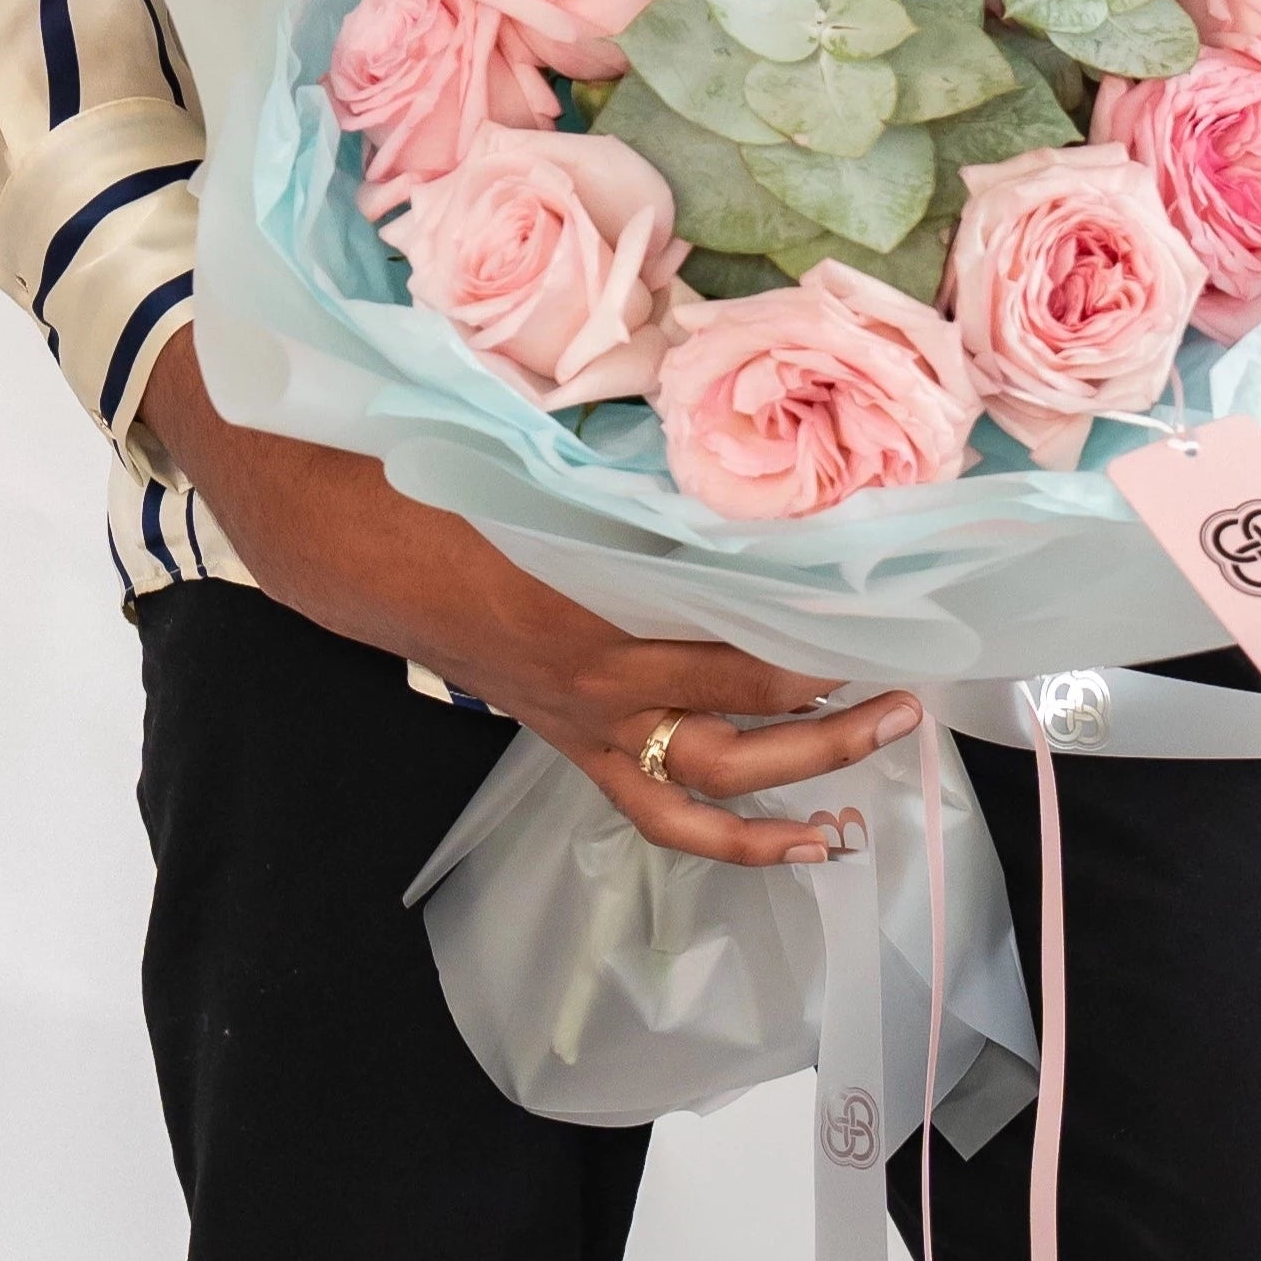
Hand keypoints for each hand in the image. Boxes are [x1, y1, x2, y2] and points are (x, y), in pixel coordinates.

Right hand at [138, 334, 917, 864]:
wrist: (350, 543)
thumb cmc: (446, 482)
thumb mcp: (538, 456)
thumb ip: (626, 460)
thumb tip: (720, 422)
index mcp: (593, 609)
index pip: (730, 639)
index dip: (813, 637)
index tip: (884, 619)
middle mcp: (597, 684)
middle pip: (739, 716)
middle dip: (834, 713)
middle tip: (910, 694)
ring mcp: (585, 723)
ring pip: (707, 783)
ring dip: (798, 786)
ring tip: (875, 782)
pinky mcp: (573, 741)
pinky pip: (659, 810)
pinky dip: (731, 835)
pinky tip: (800, 838)